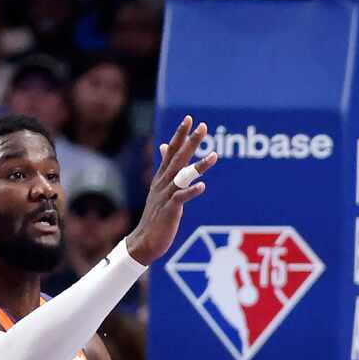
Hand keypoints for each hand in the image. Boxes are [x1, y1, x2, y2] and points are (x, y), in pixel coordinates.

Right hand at [123, 115, 214, 266]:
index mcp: (162, 177)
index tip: (189, 118)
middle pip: (178, 158)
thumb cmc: (155, 215)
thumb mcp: (158, 187)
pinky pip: (181, 199)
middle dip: (190, 142)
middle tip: (203, 126)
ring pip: (183, 176)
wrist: (144, 241)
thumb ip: (164, 167)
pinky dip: (191, 191)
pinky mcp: (170, 210)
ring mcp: (166, 195)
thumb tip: (164, 146)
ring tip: (214, 156)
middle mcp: (163, 182)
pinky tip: (202, 186)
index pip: (171, 151)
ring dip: (199, 166)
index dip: (180, 135)